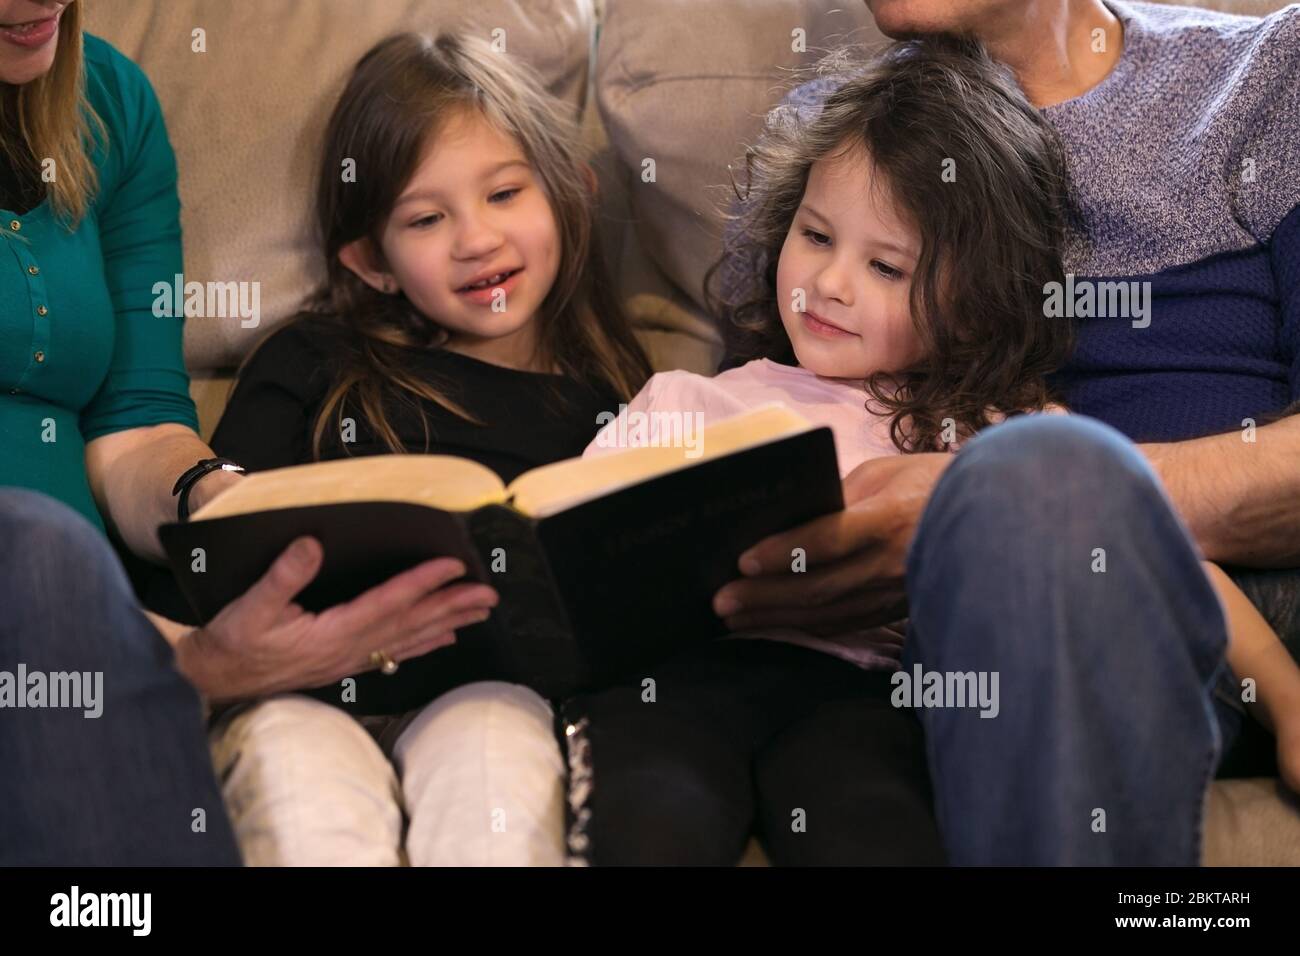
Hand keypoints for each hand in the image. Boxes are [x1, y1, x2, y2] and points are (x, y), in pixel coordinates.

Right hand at [176, 537, 498, 702]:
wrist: (218, 679)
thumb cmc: (234, 641)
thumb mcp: (251, 605)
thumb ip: (283, 575)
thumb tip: (312, 544)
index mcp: (331, 632)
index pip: (388, 603)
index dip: (423, 583)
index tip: (453, 566)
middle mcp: (349, 649)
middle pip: (411, 624)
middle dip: (452, 606)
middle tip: (488, 594)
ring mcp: (351, 659)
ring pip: (410, 639)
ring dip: (448, 624)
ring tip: (480, 612)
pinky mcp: (347, 664)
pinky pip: (396, 653)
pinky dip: (424, 643)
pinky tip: (446, 638)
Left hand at [711, 453, 951, 634]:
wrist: (997, 518)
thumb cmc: (931, 482)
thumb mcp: (885, 472)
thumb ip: (838, 496)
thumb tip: (789, 518)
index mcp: (891, 516)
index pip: (830, 538)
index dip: (785, 552)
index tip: (743, 559)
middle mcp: (894, 561)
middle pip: (819, 586)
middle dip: (765, 597)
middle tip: (720, 601)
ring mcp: (896, 592)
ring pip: (828, 613)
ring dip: (775, 618)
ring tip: (733, 619)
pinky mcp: (895, 610)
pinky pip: (844, 623)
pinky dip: (803, 627)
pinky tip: (771, 626)